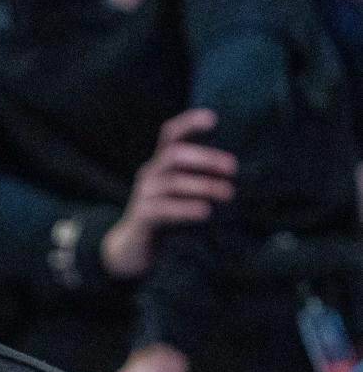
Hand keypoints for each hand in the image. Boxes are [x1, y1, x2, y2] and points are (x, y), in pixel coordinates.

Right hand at [102, 109, 236, 278]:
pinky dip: (186, 208)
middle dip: (205, 158)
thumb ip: (199, 182)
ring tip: (228, 194)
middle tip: (233, 169)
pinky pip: (163, 208)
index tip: (213, 119)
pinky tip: (205, 212)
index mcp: (161, 165)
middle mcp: (149, 175)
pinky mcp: (141, 217)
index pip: (170, 134)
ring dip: (204, 186)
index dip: (189, 122)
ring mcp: (143, 196)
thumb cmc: (166, 222)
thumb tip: (238, 178)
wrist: (132, 252)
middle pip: (173, 154)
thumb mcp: (182, 196)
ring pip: (172, 181)